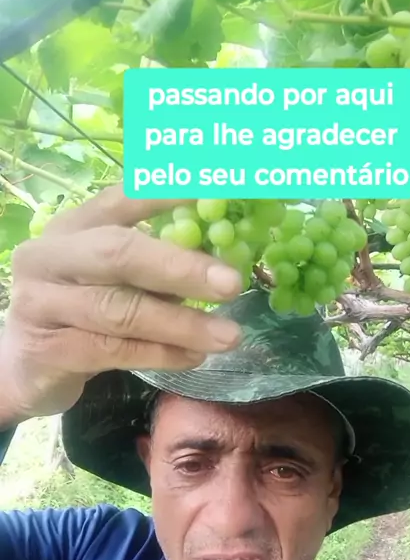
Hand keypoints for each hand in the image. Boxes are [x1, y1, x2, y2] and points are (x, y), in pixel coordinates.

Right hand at [0, 185, 242, 421]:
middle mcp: (49, 256)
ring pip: (120, 311)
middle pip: (118, 253)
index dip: (168, 195)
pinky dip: (160, 354)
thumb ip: (154, 264)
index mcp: (71, 227)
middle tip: (232, 283)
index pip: (120, 199)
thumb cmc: (82, 312)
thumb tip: (224, 260)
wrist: (28, 366)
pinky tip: (193, 357)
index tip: (217, 193)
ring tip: (228, 335)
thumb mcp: (112, 278)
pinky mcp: (47, 349)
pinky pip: (113, 350)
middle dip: (181, 268)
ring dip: (181, 324)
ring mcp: (41, 303)